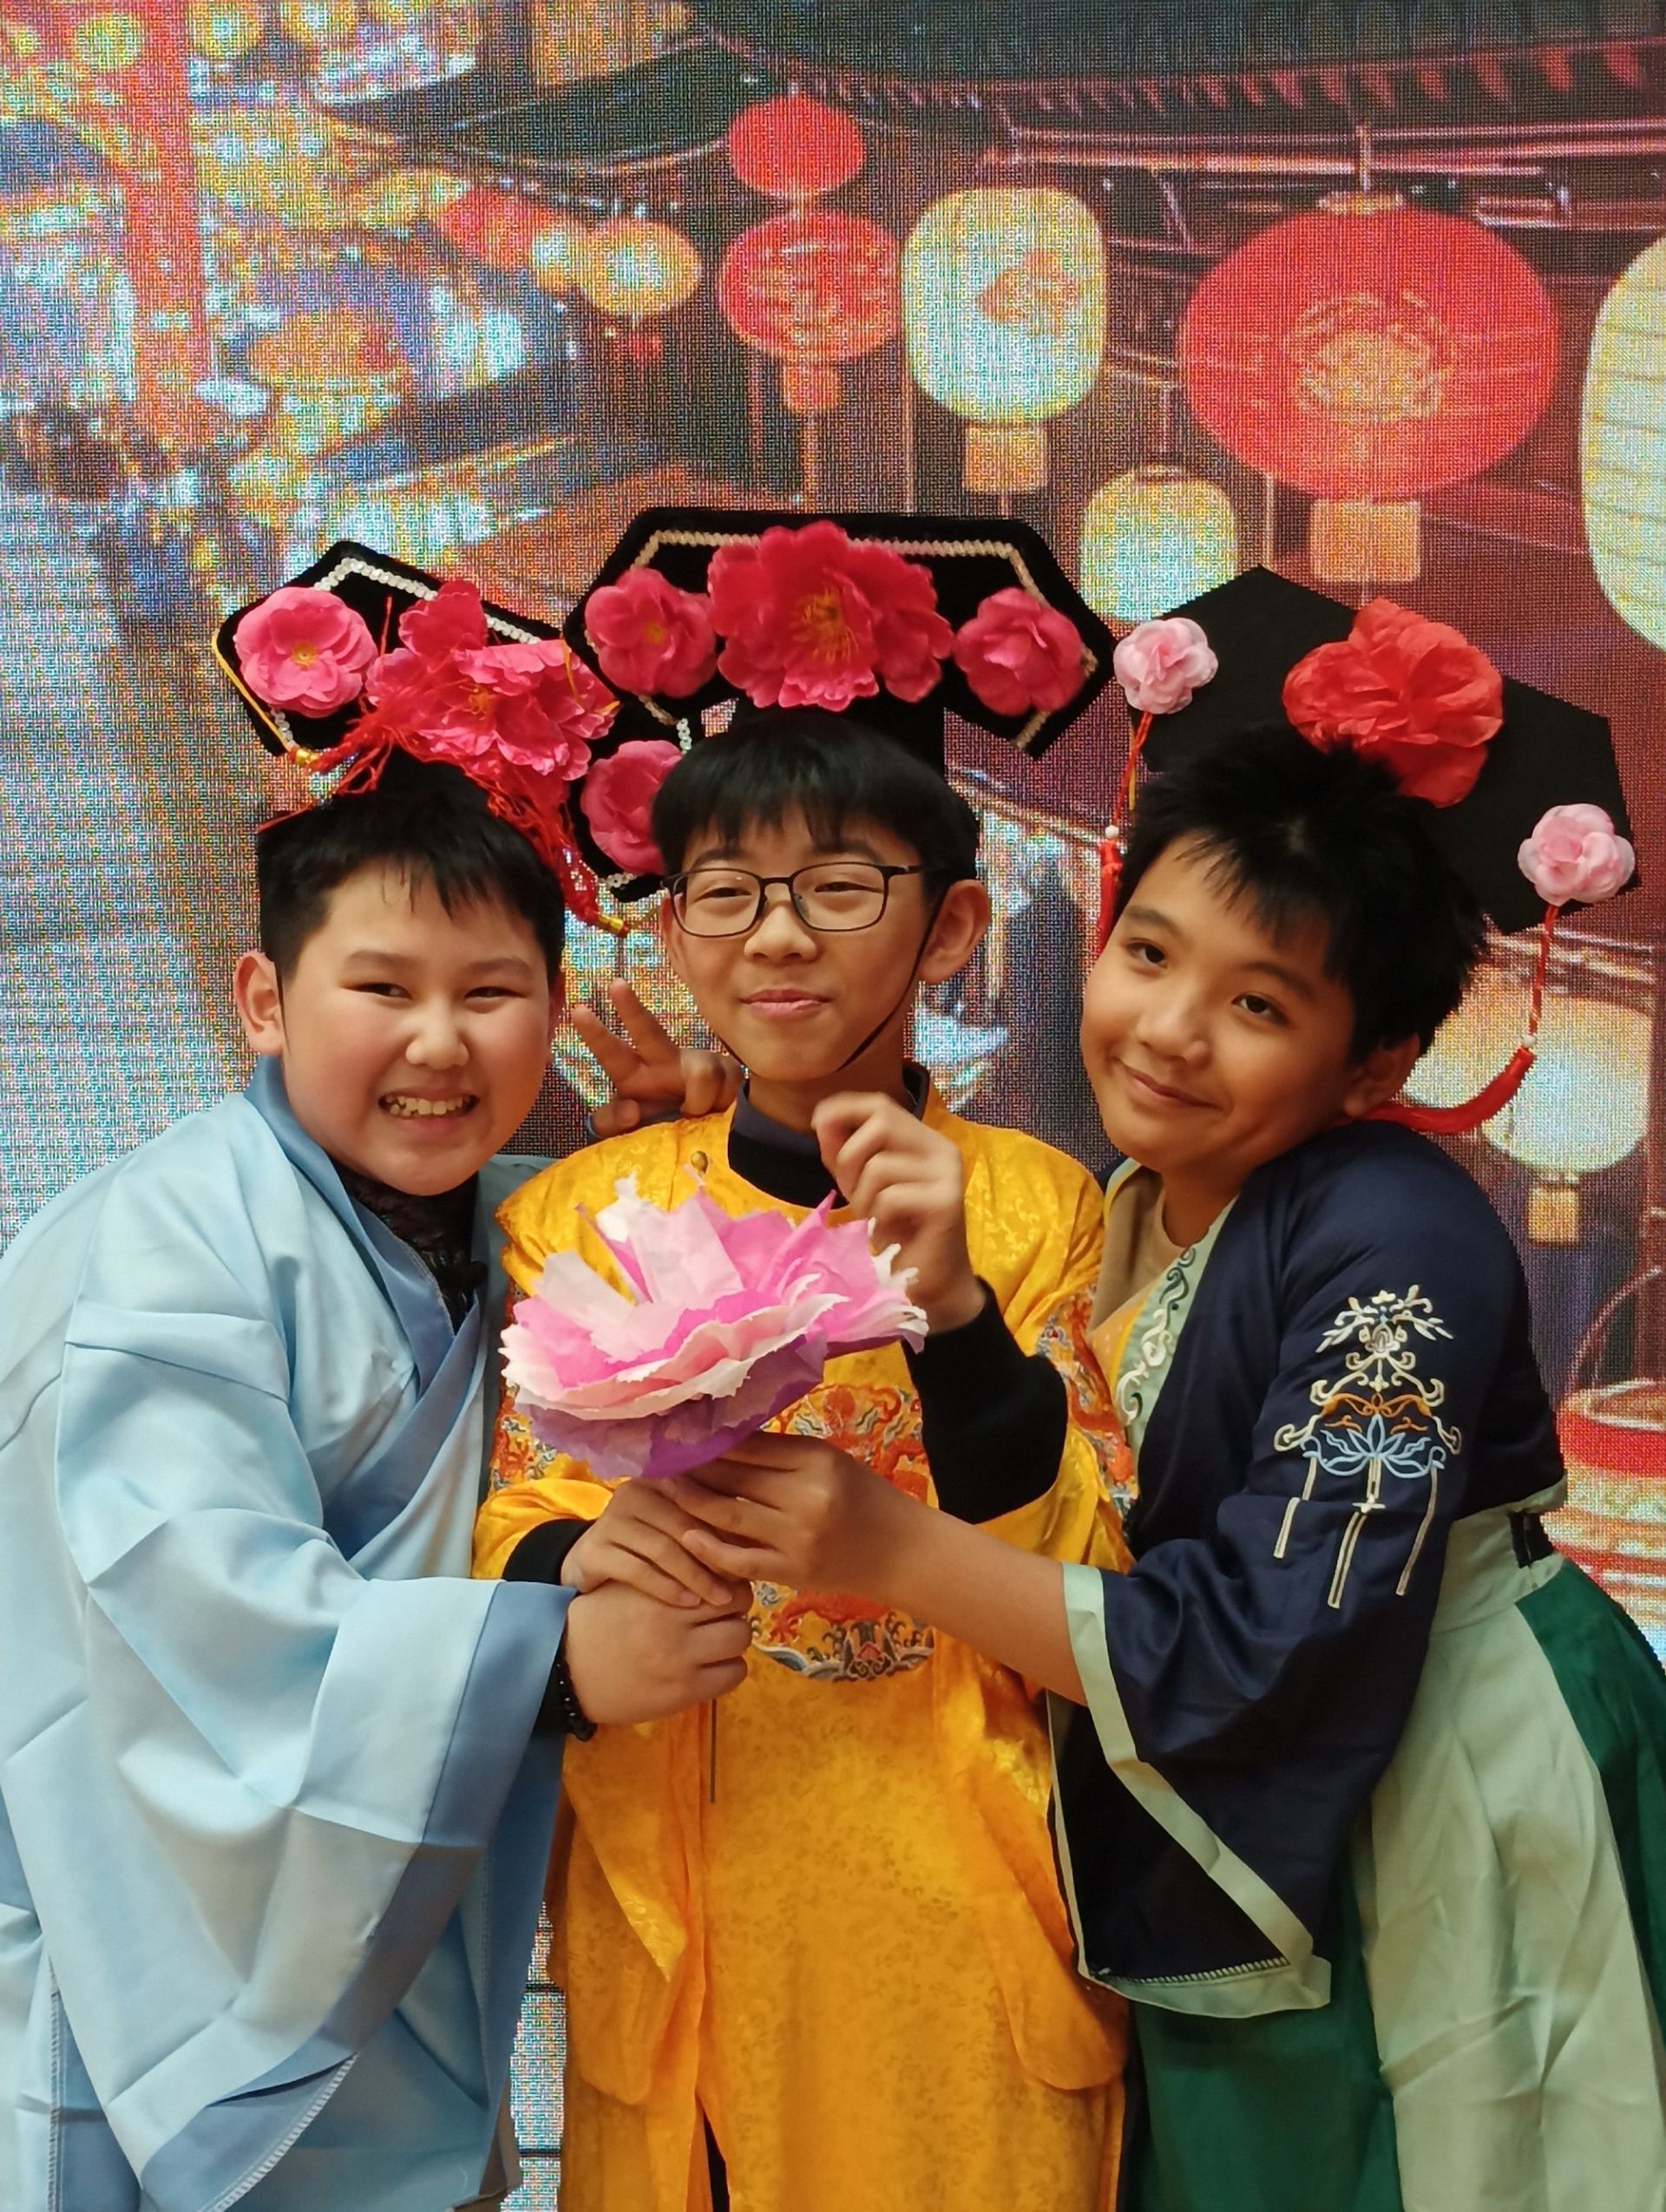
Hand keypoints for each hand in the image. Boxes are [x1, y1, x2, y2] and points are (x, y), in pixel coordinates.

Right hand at [562, 1578, 751, 1726]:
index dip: (724, 1576)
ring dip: (733, 1637)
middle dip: (734, 1604)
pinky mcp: (684, 1691)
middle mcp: (672, 1620)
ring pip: (741, 1637)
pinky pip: (734, 1674)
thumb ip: (667, 1570)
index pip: (718, 1570)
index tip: (717, 1585)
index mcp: (657, 1586)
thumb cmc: (600, 1620)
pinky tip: (711, 1666)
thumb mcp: (629, 1583)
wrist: (568, 1669)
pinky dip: (728, 1668)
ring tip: (716, 1639)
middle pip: (737, 1600)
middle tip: (721, 1612)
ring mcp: (680, 1658)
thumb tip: (715, 1559)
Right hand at [565, 1479, 743, 1608]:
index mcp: (660, 1478)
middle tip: (740, 1586)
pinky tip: (688, 1603)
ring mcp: (611, 1519)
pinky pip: (637, 1569)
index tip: (752, 1556)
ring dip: (695, 1576)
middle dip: (714, 1557)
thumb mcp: (681, 1532)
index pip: (700, 1498)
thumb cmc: (650, 1549)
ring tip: (719, 1600)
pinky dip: (666, 1587)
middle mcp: (633, 1492)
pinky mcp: (594, 1550)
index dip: (727, 1529)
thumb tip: (760, 1537)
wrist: (594, 1567)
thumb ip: (711, 1526)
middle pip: (683, 1524)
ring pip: (662, 1548)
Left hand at [578, 981, 739, 1138]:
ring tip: (698, 1116)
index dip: (595, 1033)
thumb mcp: (632, 1133)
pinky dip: (720, 1105)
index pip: (610, 1053)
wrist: (711, 1136)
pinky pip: (725, 1087)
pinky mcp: (728, 1070)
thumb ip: (615, 1125)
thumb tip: (631, 1110)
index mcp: (633, 1075)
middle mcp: (662, 1061)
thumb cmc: (664, 1128)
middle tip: (616, 985)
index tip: (577, 1011)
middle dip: (631, 1008)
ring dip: (700, 1102)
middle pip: (647, 1030)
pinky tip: (719, 1108)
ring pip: (701, 1072)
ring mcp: (697, 1062)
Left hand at [670, 1433, 917, 1603]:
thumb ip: (781, 1453)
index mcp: (816, 1460)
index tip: (681, 1433)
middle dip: (693, 1467)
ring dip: (692, 1501)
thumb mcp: (829, 1462)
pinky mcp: (790, 1572)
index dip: (710, 1440)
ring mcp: (796, 1538)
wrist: (898, 1551)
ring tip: (668, 1488)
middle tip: (662, 1459)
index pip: (748, 1446)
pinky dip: (709, 1548)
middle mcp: (805, 1497)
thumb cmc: (863, 1497)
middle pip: (733, 1477)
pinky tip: (687, 1535)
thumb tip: (723, 1436)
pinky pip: (738, 1560)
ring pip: (727, 1515)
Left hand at [811, 1093, 983, 1331]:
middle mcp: (941, 1149)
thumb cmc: (897, 1233)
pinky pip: (891, 1196)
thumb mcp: (863, 1185)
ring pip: (880, 1164)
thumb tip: (822, 1118)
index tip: (817, 1127)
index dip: (844, 1109)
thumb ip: (845, 1151)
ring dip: (862, 1197)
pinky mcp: (947, 1202)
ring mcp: (947, 1174)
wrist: (931, 1283)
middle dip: (849, 1155)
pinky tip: (889, 1232)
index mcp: (924, 1140)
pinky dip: (878, 1217)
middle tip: (850, 1191)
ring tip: (874, 1218)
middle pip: (882, 1121)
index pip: (880, 1104)